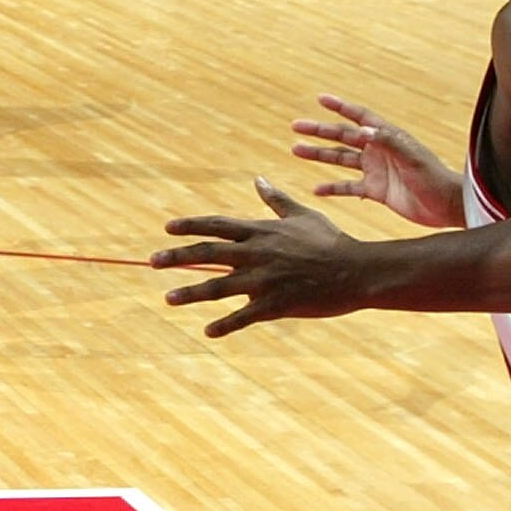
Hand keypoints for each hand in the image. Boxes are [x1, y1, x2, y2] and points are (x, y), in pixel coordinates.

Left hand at [153, 180, 369, 337]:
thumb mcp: (303, 215)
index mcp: (261, 231)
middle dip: (178, 257)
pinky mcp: (277, 304)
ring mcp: (265, 280)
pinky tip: (208, 331)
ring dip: (191, 292)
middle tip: (152, 261)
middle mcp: (257, 254)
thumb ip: (276, 200)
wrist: (358, 271)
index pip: (217, 225)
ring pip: (219, 286)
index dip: (190, 225)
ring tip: (168, 297)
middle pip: (208, 253)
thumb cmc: (332, 241)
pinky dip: (225, 325)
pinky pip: (244, 317)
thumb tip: (258, 179)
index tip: (167, 228)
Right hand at [292, 93, 462, 229]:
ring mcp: (376, 170)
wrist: (448, 206)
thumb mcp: (412, 157)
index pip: (360, 117)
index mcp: (387, 137)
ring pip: (340, 160)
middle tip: (296, 126)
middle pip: (343, 137)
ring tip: (296, 150)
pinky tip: (316, 189)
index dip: (341, 107)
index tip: (321, 99)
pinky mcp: (376, 190)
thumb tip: (362, 129)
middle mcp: (378, 151)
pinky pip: (348, 187)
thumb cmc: (435, 178)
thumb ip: (388, 142)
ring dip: (319, 155)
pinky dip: (332, 188)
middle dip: (320, 131)